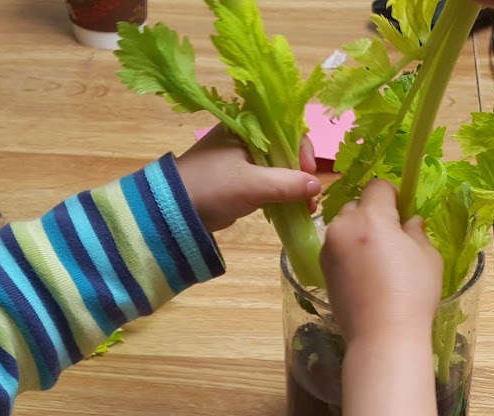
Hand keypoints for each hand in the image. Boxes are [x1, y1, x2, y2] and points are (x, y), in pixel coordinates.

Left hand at [176, 126, 320, 232]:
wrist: (176, 211)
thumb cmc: (211, 187)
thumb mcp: (252, 185)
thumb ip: (286, 184)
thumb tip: (317, 185)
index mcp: (246, 127)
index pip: (285, 126)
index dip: (301, 147)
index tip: (307, 170)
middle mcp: (247, 138)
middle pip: (286, 147)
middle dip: (301, 170)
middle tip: (309, 192)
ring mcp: (244, 159)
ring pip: (280, 166)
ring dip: (295, 184)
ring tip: (306, 206)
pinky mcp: (242, 179)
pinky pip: (270, 181)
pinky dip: (283, 193)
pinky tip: (294, 207)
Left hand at [320, 179, 442, 345]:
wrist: (381, 335)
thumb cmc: (412, 293)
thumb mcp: (428, 257)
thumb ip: (417, 233)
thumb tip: (410, 222)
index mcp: (371, 217)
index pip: (378, 186)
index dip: (393, 195)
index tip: (402, 212)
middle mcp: (343, 226)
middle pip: (357, 205)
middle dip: (373, 214)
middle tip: (391, 238)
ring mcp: (328, 248)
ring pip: (343, 227)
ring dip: (358, 233)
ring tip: (377, 259)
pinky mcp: (322, 269)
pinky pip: (336, 248)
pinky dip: (348, 252)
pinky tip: (364, 274)